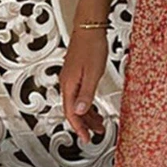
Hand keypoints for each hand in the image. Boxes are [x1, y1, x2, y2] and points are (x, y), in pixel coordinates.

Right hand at [59, 27, 107, 143]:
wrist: (89, 28)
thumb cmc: (92, 46)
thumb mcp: (93, 74)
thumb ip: (86, 94)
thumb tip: (79, 111)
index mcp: (69, 85)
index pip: (71, 113)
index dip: (79, 128)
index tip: (86, 138)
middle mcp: (67, 82)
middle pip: (73, 110)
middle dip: (85, 123)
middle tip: (95, 132)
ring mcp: (71, 77)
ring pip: (77, 102)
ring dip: (87, 114)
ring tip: (99, 122)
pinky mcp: (76, 73)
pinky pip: (79, 93)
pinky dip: (87, 102)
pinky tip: (94, 105)